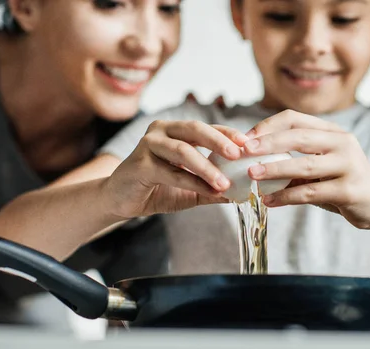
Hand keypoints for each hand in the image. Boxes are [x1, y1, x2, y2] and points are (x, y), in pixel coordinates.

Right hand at [104, 120, 248, 218]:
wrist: (120, 200)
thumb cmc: (156, 188)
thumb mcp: (190, 188)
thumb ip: (211, 187)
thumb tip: (240, 193)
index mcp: (175, 131)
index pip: (207, 127)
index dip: (228, 134)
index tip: (248, 144)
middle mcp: (161, 131)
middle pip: (195, 129)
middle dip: (219, 141)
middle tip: (238, 155)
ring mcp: (148, 145)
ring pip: (183, 150)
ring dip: (207, 167)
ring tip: (225, 183)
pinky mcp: (139, 163)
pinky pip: (171, 171)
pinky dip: (192, 181)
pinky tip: (208, 190)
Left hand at [244, 110, 369, 229]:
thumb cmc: (343, 182)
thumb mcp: (322, 164)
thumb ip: (296, 158)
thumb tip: (253, 159)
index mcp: (333, 132)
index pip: (295, 119)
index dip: (268, 126)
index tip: (246, 139)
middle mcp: (343, 143)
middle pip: (299, 137)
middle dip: (268, 143)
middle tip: (244, 151)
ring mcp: (348, 166)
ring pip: (305, 165)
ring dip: (274, 169)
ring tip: (252, 175)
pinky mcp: (349, 191)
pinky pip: (310, 192)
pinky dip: (286, 197)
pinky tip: (269, 201)